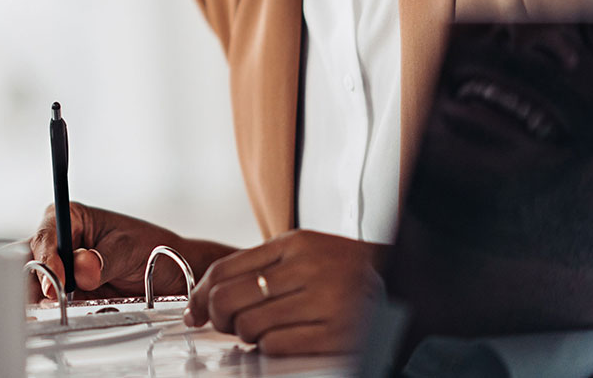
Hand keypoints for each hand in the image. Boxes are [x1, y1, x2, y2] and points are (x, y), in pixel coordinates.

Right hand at [26, 203, 228, 299]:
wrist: (169, 273)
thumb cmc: (151, 248)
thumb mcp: (129, 248)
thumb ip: (105, 259)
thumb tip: (82, 267)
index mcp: (70, 218)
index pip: (47, 235)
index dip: (46, 258)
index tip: (54, 280)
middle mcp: (60, 244)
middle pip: (32, 262)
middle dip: (34, 283)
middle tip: (46, 302)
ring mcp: (62, 272)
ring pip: (37, 288)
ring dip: (43, 303)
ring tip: (52, 315)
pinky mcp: (68, 296)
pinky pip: (54, 308)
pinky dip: (56, 315)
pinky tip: (63, 320)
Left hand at [185, 230, 383, 355]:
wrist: (398, 281)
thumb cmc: (341, 269)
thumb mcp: (302, 251)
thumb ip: (258, 265)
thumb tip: (205, 298)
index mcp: (296, 244)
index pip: (226, 268)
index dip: (200, 293)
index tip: (194, 309)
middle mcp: (309, 269)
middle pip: (230, 298)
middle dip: (216, 317)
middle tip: (223, 324)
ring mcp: (324, 302)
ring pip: (249, 327)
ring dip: (244, 335)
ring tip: (257, 331)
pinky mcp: (336, 334)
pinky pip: (275, 346)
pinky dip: (268, 347)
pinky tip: (278, 339)